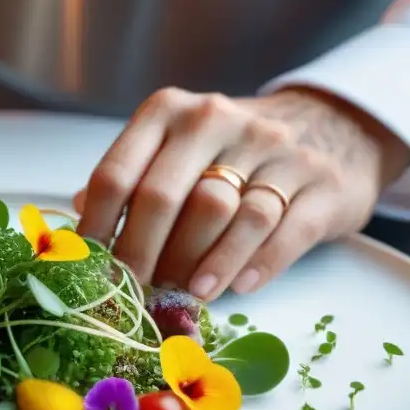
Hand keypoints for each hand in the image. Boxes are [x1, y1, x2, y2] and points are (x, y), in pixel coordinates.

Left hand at [75, 86, 409, 300]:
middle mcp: (217, 120)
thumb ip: (131, 180)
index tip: (88, 268)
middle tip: (132, 293)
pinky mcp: (320, 182)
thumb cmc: (232, 151)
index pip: (116, 173)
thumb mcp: (177, 148)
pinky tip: (239, 288)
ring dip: (199, 264)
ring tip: (185, 296)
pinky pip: (282, 230)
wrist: (331, 126)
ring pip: (224, 214)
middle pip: (164, 196)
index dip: (95, 228)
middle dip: (140, 253)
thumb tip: (78, 226)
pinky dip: (256, 264)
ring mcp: (274, 149)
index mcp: (169, 113)